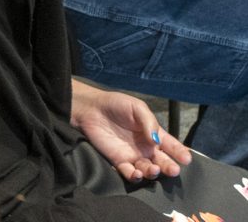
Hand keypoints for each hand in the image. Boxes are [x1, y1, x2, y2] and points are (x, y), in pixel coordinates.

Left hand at [71, 80, 191, 182]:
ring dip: (152, 172)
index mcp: (153, 133)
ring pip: (148, 169)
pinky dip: (134, 176)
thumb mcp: (137, 107)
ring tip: (153, 169)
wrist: (93, 108)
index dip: (180, 152)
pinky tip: (137, 174)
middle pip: (162, 161)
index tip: (187, 159)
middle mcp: (146, 147)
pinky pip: (130, 173)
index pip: (170, 145)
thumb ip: (149, 122)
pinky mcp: (119, 161)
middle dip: (169, 167)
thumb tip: (156, 139)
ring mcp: (134, 156)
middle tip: (174, 170)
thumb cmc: (117, 105)